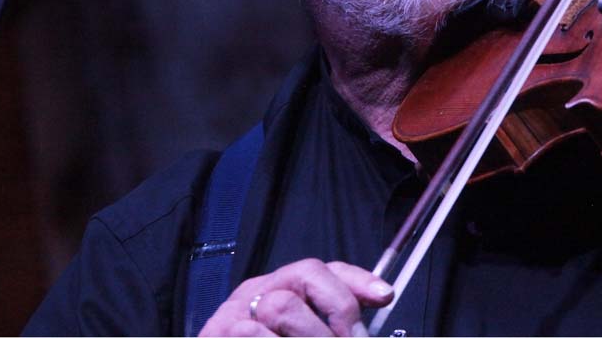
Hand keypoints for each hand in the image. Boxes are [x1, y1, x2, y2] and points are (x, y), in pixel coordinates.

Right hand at [198, 258, 392, 336]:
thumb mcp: (303, 335)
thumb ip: (330, 330)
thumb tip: (364, 333)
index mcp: (280, 290)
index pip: (323, 270)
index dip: (357, 279)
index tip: (386, 296)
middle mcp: (257, 292)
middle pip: (306, 275)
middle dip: (338, 310)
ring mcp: (233, 313)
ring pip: (284, 306)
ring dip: (312, 336)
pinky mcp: (216, 333)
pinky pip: (252, 333)